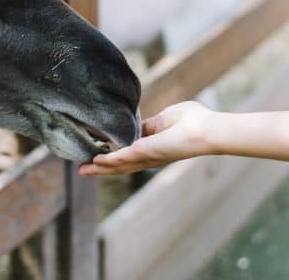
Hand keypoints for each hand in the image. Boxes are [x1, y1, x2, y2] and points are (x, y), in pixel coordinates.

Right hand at [78, 101, 215, 174]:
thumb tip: (140, 125)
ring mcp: (146, 156)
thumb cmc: (193, 120)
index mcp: (153, 147)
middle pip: (120, 165)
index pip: (127, 152)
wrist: (206, 129)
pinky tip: (95, 162)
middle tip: (82, 170)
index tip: (97, 155)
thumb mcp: (166, 118)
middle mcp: (148, 156)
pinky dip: (109, 161)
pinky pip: (122, 157)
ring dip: (100, 168)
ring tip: (83, 170)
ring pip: (118, 165)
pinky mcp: (146, 152)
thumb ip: (151, 124)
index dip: (112, 154)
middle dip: (101, 168)